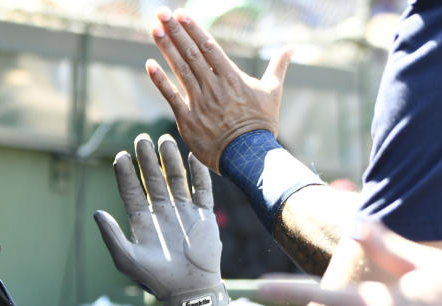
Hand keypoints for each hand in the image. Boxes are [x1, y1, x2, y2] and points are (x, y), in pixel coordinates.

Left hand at [96, 134, 227, 305]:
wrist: (189, 290)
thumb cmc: (155, 278)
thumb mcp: (126, 258)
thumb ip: (111, 236)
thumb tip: (96, 213)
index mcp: (141, 221)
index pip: (131, 191)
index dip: (125, 174)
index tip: (120, 156)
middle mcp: (161, 213)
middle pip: (152, 180)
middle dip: (147, 160)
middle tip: (141, 139)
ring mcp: (182, 212)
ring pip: (175, 180)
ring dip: (170, 161)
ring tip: (164, 140)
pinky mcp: (202, 216)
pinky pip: (202, 190)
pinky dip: (198, 174)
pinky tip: (194, 157)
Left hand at [146, 6, 292, 172]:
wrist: (249, 155)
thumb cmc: (261, 125)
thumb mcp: (273, 92)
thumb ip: (279, 67)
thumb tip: (292, 48)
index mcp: (232, 77)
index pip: (210, 46)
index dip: (194, 29)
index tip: (182, 14)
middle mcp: (214, 86)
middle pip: (191, 53)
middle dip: (175, 31)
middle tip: (162, 12)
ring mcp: (199, 102)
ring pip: (180, 70)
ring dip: (166, 48)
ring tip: (154, 29)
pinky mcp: (188, 120)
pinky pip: (171, 97)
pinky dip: (160, 81)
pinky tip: (149, 64)